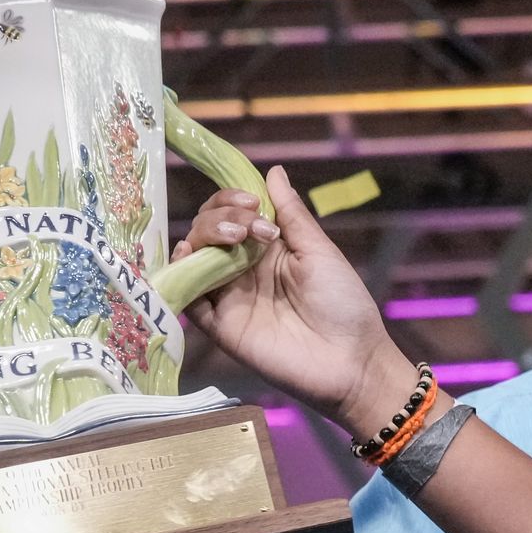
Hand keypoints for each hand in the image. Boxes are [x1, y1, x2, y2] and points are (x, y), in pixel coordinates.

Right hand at [178, 166, 416, 434]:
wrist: (350, 361)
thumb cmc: (344, 304)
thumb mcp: (320, 252)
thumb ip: (292, 215)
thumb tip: (272, 171)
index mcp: (268, 247)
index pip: (232, 212)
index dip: (231, 199)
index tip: (252, 202)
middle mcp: (243, 268)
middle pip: (207, 229)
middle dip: (220, 216)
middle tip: (249, 227)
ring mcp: (229, 296)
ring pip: (193, 257)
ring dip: (201, 237)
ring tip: (230, 239)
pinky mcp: (220, 325)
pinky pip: (187, 299)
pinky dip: (180, 277)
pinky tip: (190, 260)